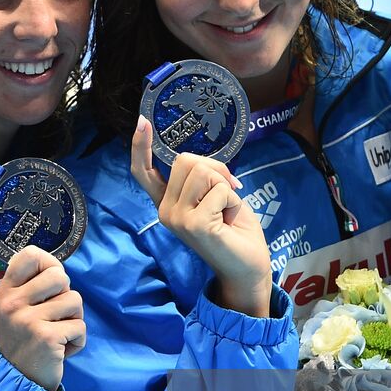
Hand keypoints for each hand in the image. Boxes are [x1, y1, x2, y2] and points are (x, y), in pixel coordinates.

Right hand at [0, 246, 85, 390]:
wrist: (15, 383)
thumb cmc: (22, 342)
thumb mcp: (14, 311)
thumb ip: (29, 288)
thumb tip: (57, 269)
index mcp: (5, 291)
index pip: (30, 255)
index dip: (49, 263)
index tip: (50, 282)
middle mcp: (13, 303)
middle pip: (60, 276)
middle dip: (66, 295)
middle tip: (55, 315)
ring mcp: (28, 320)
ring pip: (75, 300)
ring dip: (74, 319)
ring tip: (58, 334)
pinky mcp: (47, 337)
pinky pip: (79, 326)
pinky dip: (77, 341)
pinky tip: (61, 350)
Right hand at [131, 116, 270, 316]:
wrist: (249, 268)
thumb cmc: (235, 230)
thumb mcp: (215, 195)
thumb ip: (201, 178)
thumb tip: (204, 164)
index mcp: (167, 203)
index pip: (144, 173)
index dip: (141, 147)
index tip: (141, 122)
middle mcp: (165, 211)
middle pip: (186, 160)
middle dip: (215, 169)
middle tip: (227, 193)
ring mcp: (177, 219)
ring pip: (203, 171)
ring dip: (225, 185)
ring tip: (227, 210)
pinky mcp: (194, 224)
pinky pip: (219, 189)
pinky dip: (232, 199)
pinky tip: (230, 220)